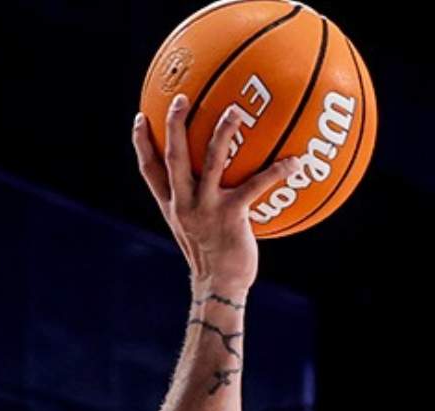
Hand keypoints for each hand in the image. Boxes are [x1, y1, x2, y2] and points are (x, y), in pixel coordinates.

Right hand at [132, 96, 303, 292]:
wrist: (218, 288)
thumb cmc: (212, 258)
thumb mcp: (196, 230)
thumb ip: (197, 205)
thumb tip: (214, 186)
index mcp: (172, 205)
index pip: (149, 169)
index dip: (142, 143)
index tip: (141, 117)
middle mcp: (184, 203)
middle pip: (173, 156)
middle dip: (174, 125)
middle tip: (181, 98)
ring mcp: (206, 208)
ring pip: (210, 161)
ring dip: (222, 133)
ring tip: (235, 111)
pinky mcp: (231, 216)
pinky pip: (255, 186)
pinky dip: (275, 172)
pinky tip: (293, 161)